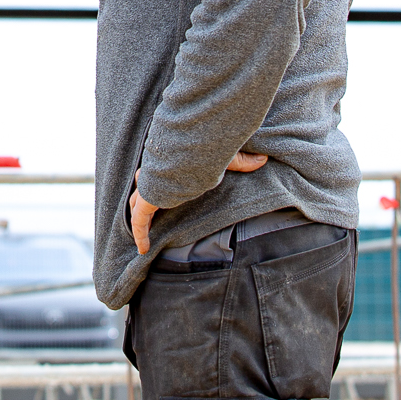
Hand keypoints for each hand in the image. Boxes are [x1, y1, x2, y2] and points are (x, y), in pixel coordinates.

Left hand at [130, 151, 270, 254]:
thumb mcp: (225, 159)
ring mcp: (148, 188)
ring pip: (136, 204)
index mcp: (171, 165)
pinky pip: (139, 221)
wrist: (186, 154)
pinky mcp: (145, 201)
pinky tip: (143, 249)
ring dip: (138, 218)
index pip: (161, 174)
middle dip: (142, 200)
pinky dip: (141, 234)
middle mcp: (156, 175)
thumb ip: (241, 161)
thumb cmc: (203, 151)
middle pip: (143, 188)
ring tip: (142, 234)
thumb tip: (263, 159)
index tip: (163, 193)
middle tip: (146, 215)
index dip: (159, 184)